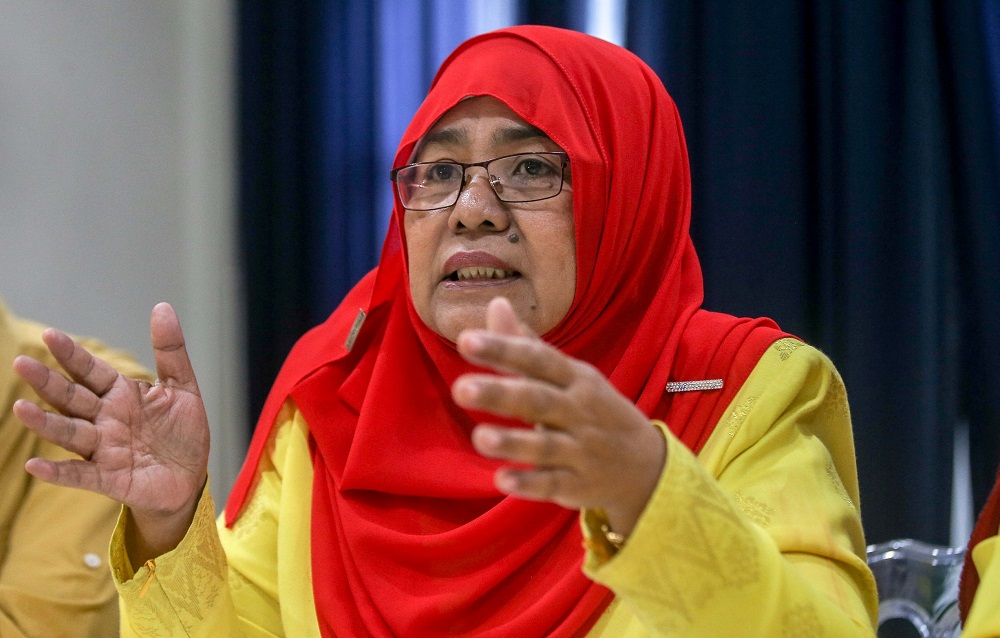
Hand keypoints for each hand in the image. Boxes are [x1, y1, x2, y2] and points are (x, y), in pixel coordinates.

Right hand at [12, 302, 208, 561]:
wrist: (191, 476)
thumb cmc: (181, 431)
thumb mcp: (183, 386)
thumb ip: (171, 350)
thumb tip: (162, 307)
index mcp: (120, 394)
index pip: (90, 371)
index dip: (72, 355)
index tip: (50, 335)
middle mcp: (105, 419)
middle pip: (72, 398)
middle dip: (48, 382)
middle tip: (22, 363)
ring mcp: (104, 449)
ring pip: (70, 433)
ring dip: (45, 423)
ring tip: (22, 409)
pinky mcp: (109, 478)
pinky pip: (80, 475)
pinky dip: (58, 472)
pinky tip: (35, 466)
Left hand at [452, 297, 665, 536]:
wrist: (647, 466)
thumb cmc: (594, 411)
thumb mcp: (570, 376)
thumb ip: (527, 345)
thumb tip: (495, 303)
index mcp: (576, 379)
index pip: (538, 359)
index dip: (504, 349)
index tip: (465, 341)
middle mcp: (579, 412)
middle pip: (538, 400)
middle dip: (500, 394)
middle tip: (461, 389)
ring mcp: (581, 451)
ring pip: (545, 446)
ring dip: (512, 442)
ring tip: (479, 438)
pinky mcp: (579, 486)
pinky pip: (553, 485)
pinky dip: (529, 484)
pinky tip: (502, 481)